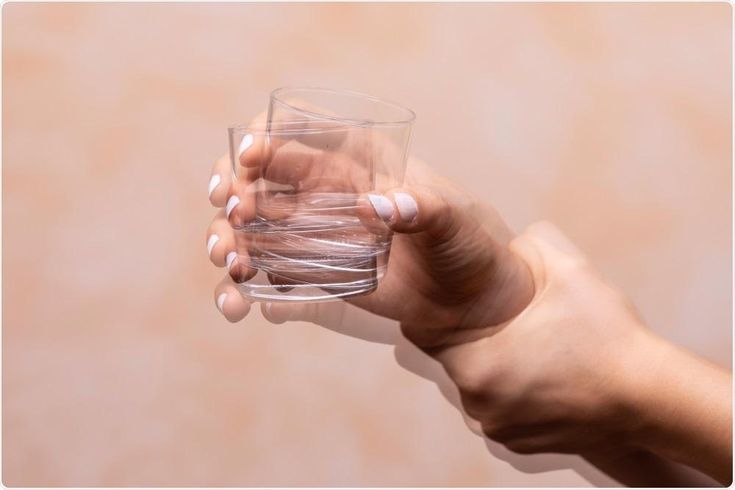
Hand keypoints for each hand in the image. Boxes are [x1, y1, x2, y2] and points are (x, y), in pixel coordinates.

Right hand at [206, 126, 534, 339]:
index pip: (302, 131)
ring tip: (229, 261)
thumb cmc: (468, 248)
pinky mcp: (313, 272)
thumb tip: (382, 204)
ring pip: (252, 225)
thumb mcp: (455, 223)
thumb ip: (424, 210)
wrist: (468, 304)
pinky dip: (241, 288)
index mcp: (359, 163)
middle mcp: (328, 192)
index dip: (266, 134)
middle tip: (232, 210)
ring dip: (228, 238)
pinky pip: (265, 272)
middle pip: (261, 176)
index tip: (250, 157)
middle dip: (234, 187)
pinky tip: (237, 305)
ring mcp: (315, 233)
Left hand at [431, 221, 731, 483]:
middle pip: (459, 358)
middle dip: (481, 338)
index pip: (432, 332)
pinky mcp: (519, 443)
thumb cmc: (607, 335)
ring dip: (498, 367)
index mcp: (476, 366)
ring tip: (533, 348)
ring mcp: (499, 428)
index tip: (468, 303)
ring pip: (480, 385)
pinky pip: (502, 409)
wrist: (650, 396)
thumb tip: (509, 241)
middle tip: (511, 322)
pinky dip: (515, 393)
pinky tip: (543, 374)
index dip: (449, 313)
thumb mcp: (568, 269)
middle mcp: (479, 404)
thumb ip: (529, 242)